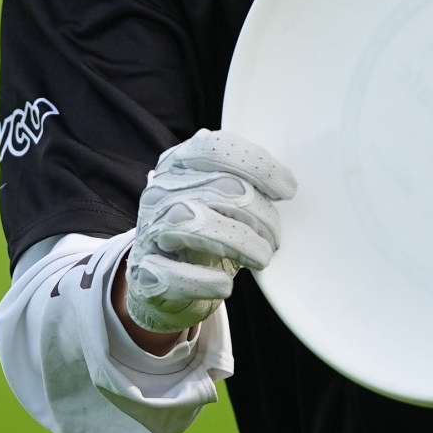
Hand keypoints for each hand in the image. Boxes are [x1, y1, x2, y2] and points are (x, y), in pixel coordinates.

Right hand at [122, 130, 296, 334]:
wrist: (160, 283)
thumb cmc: (201, 236)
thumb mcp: (219, 202)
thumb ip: (243, 183)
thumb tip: (286, 184)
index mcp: (178, 164)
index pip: (216, 148)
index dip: (257, 166)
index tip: (287, 191)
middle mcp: (159, 192)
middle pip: (218, 188)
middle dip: (260, 214)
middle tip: (275, 239)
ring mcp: (148, 232)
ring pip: (195, 222)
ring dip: (239, 241)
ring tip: (262, 258)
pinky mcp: (144, 274)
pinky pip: (171, 273)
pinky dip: (203, 280)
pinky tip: (225, 284)